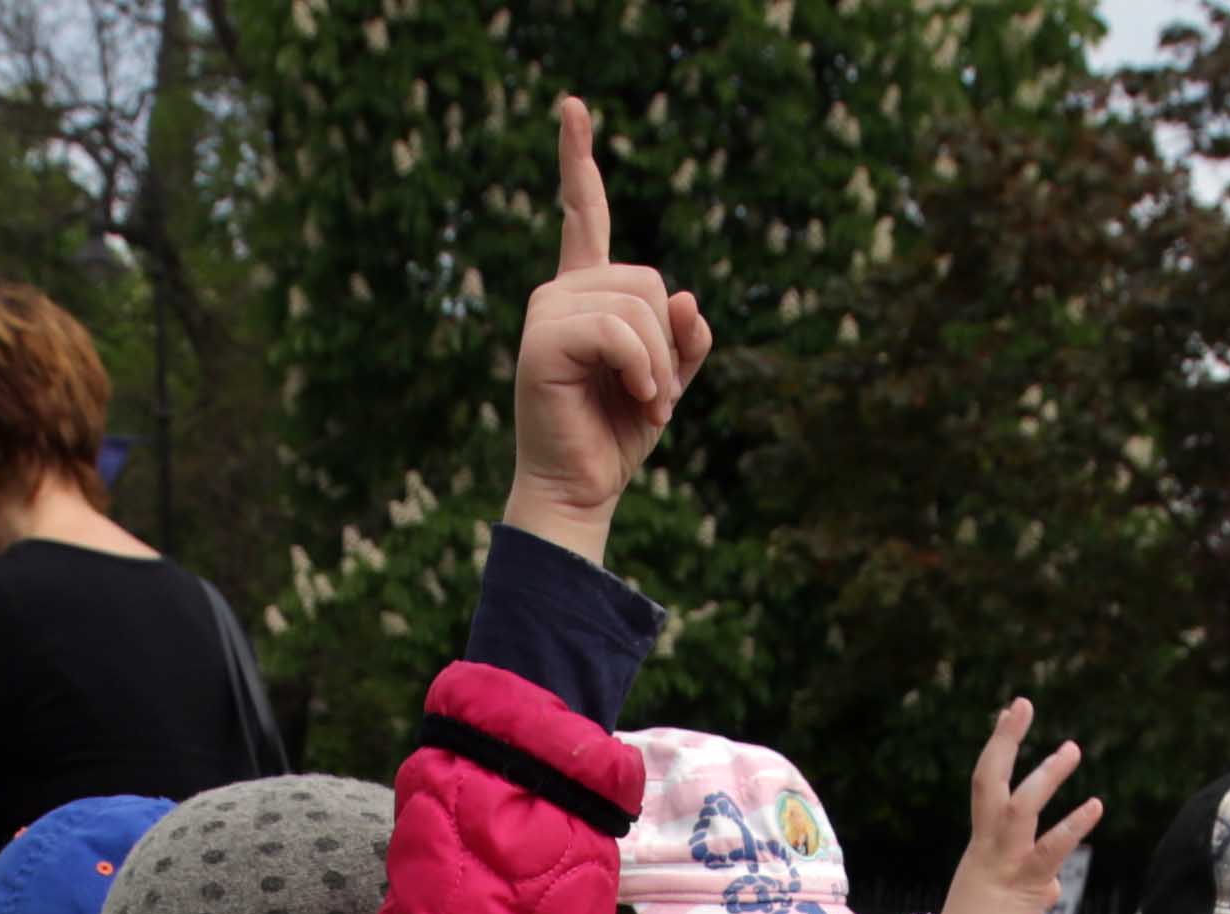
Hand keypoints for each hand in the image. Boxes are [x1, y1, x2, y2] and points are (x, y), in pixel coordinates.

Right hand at [502, 99, 711, 561]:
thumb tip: (687, 298)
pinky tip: (638, 399)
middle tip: (658, 396)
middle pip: (647, 279)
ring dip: (660, 365)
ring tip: (649, 404)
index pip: (583, 214)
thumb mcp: (669, 378)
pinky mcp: (542, 343)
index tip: (572, 106)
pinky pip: (618, 330)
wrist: (581, 491)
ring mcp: (545, 314)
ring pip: (638, 306)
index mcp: (584, 292)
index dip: (578, 160)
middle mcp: (559, 293)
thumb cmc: (617, 436)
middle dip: (669, 342)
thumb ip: (684, 335)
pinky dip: (643, 369)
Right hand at [933, 698, 1101, 913]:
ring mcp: (1004, 864)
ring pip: (1020, 807)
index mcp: (982, 845)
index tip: (1010, 714)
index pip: (987, 785)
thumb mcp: (1005, 904)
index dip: (999, 747)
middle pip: (990, 781)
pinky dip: (1073, 826)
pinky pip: (1050, 850)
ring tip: (1071, 749)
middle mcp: (988, 846)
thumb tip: (1053, 886)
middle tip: (1021, 704)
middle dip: (1004, 741)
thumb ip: (1033, 886)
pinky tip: (1095, 805)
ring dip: (1046, 776)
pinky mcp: (1023, 886)